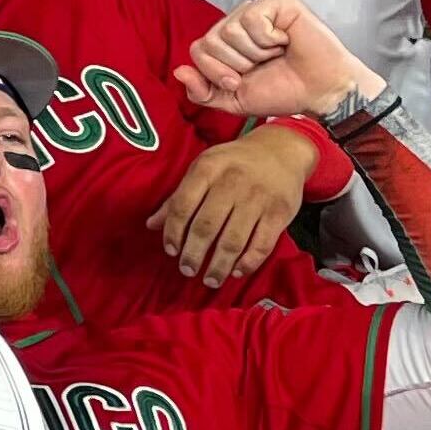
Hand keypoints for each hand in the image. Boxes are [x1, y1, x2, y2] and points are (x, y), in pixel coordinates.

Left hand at [148, 127, 314, 286]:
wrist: (280, 150)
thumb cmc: (233, 163)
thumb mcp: (203, 169)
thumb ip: (178, 197)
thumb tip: (150, 225)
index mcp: (208, 169)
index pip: (183, 206)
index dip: (173, 232)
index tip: (171, 251)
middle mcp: (232, 182)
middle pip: (206, 226)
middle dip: (193, 254)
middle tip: (187, 270)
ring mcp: (258, 198)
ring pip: (233, 240)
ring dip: (219, 265)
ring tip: (210, 279)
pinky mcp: (280, 212)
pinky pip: (262, 244)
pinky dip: (248, 263)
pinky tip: (236, 272)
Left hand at [175, 0, 377, 120]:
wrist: (320, 92)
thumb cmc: (284, 91)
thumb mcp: (233, 100)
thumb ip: (202, 91)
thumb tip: (178, 72)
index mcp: (227, 42)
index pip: (198, 50)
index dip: (216, 72)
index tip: (241, 81)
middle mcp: (240, 21)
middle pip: (210, 40)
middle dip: (236, 64)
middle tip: (263, 66)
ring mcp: (259, 9)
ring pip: (229, 30)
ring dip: (255, 53)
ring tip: (276, 54)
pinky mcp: (278, 1)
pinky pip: (251, 18)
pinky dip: (268, 38)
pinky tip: (285, 41)